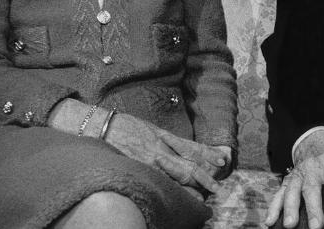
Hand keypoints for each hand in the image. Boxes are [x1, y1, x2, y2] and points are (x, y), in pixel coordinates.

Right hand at [104, 112, 220, 192]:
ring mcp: (150, 161)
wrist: (102, 127)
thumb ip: (162, 137)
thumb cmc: (123, 125)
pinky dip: (174, 190)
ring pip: (178, 175)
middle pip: (189, 164)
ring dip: (193, 185)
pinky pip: (161, 182)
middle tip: (218, 186)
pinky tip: (183, 197)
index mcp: (163, 136)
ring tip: (206, 195)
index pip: (192, 147)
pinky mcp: (140, 170)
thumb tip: (177, 146)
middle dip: (205, 176)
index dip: (208, 154)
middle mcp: (161, 149)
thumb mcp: (148, 127)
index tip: (222, 160)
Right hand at [265, 130, 323, 228]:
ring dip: (290, 208)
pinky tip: (269, 221)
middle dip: (313, 209)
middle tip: (316, 227)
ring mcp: (298, 174)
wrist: (316, 144)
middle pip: (311, 189)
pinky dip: (273, 207)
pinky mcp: (287, 180)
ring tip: (290, 225)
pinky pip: (279, 193)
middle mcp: (312, 168)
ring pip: (292, 191)